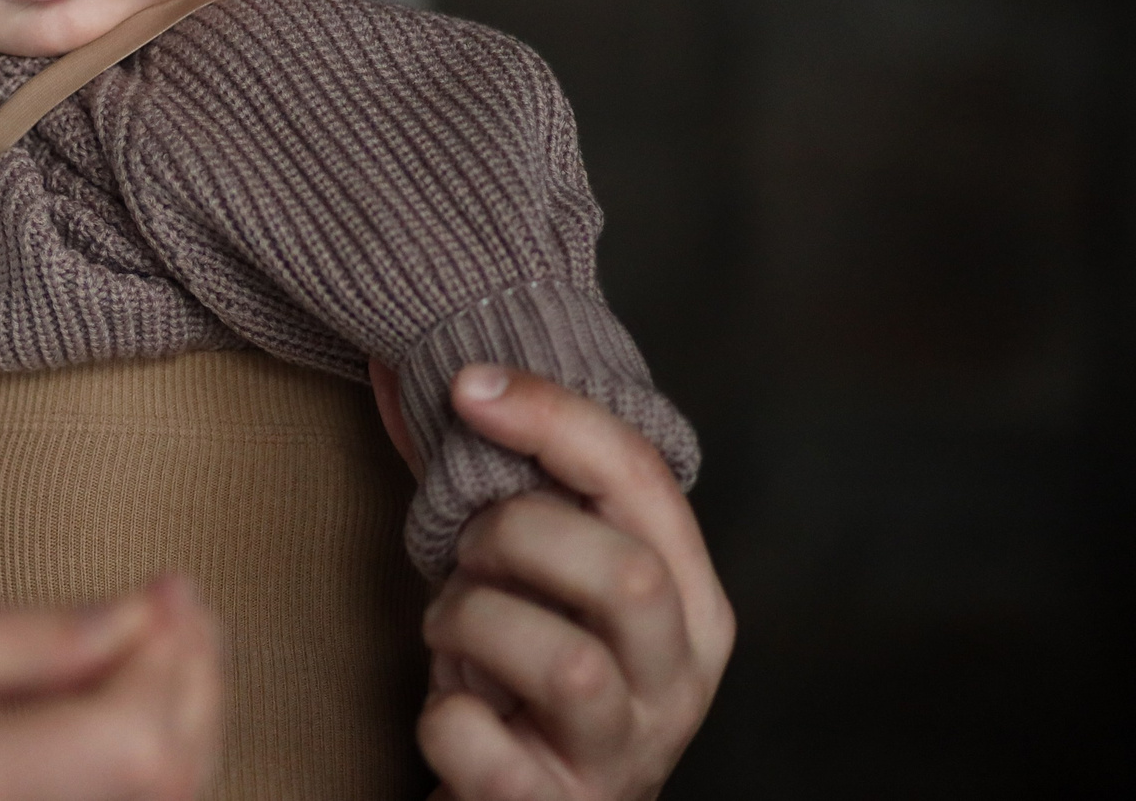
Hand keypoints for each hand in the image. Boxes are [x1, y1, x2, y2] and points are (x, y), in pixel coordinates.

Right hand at [0, 576, 222, 800]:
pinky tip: (113, 717)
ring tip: (152, 651)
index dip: (184, 661)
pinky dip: (132, 776)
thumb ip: (3, 640)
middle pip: (167, 789)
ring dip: (175, 733)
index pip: (139, 746)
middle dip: (196, 688)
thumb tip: (134, 620)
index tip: (173, 585)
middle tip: (177, 607)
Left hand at [406, 365, 734, 800]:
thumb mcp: (562, 586)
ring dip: (471, 622)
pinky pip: (481, 746)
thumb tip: (474, 382)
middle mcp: (678, 682)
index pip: (646, 479)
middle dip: (515, 537)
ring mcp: (624, 754)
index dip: (554, 417)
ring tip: (449, 630)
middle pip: (624, 572)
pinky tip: (447, 710)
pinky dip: (441, 716)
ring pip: (567, 666)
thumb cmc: (532, 676)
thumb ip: (551, 503)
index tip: (468, 386)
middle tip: (467, 556)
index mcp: (694, 607)